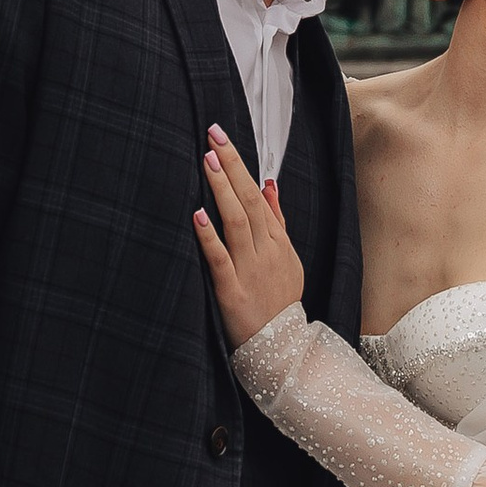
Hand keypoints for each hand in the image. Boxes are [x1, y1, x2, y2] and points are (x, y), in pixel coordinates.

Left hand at [193, 126, 303, 348]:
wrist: (283, 349)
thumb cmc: (280, 300)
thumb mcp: (287, 258)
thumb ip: (277, 220)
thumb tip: (270, 183)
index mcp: (277, 242)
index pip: (258, 195)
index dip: (241, 166)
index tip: (223, 140)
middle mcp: (265, 251)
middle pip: (249, 202)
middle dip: (231, 167)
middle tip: (214, 137)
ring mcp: (250, 270)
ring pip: (237, 223)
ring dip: (222, 191)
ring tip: (207, 162)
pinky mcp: (232, 292)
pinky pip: (220, 260)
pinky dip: (210, 237)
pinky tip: (198, 214)